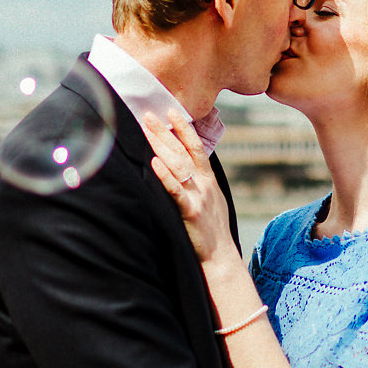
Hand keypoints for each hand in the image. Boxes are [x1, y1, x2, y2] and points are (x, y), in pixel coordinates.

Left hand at [141, 110, 235, 265]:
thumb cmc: (212, 229)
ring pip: (178, 165)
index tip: (171, 111)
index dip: (184, 128)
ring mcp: (198, 197)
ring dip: (161, 146)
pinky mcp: (190, 212)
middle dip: (165, 131)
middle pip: (182, 151)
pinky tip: (154, 163)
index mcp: (209, 179)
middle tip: (148, 115)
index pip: (196, 146)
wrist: (220, 256)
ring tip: (147, 130)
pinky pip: (176, 191)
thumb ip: (201, 181)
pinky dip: (165, 176)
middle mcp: (204, 184)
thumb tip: (185, 165)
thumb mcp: (212, 199)